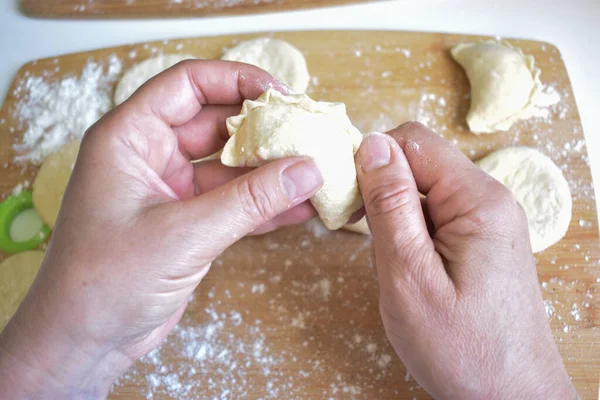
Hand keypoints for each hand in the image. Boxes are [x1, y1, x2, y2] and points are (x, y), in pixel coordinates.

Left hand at [0, 61, 322, 397]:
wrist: (85, 341)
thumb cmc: (106, 281)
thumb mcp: (183, 234)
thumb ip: (250, 201)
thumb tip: (307, 169)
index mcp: (130, 137)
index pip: (187, 84)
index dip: (236, 80)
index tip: (280, 94)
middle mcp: (150, 156)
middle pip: (215, 123)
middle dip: (262, 129)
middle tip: (307, 132)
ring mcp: (171, 191)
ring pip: (229, 166)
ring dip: (270, 171)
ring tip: (314, 170)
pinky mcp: (188, 223)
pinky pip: (233, 202)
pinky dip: (264, 205)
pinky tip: (300, 206)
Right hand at [355, 123, 577, 398]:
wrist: (511, 398)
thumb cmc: (461, 348)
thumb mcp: (409, 276)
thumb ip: (390, 206)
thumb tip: (372, 144)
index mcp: (477, 199)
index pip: (413, 141)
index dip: (372, 160)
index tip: (350, 201)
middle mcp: (489, 200)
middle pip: (418, 165)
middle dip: (383, 197)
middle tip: (374, 248)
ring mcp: (488, 221)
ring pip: (421, 194)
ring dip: (395, 223)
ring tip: (397, 271)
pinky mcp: (482, 240)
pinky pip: (434, 219)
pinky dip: (411, 238)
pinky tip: (411, 273)